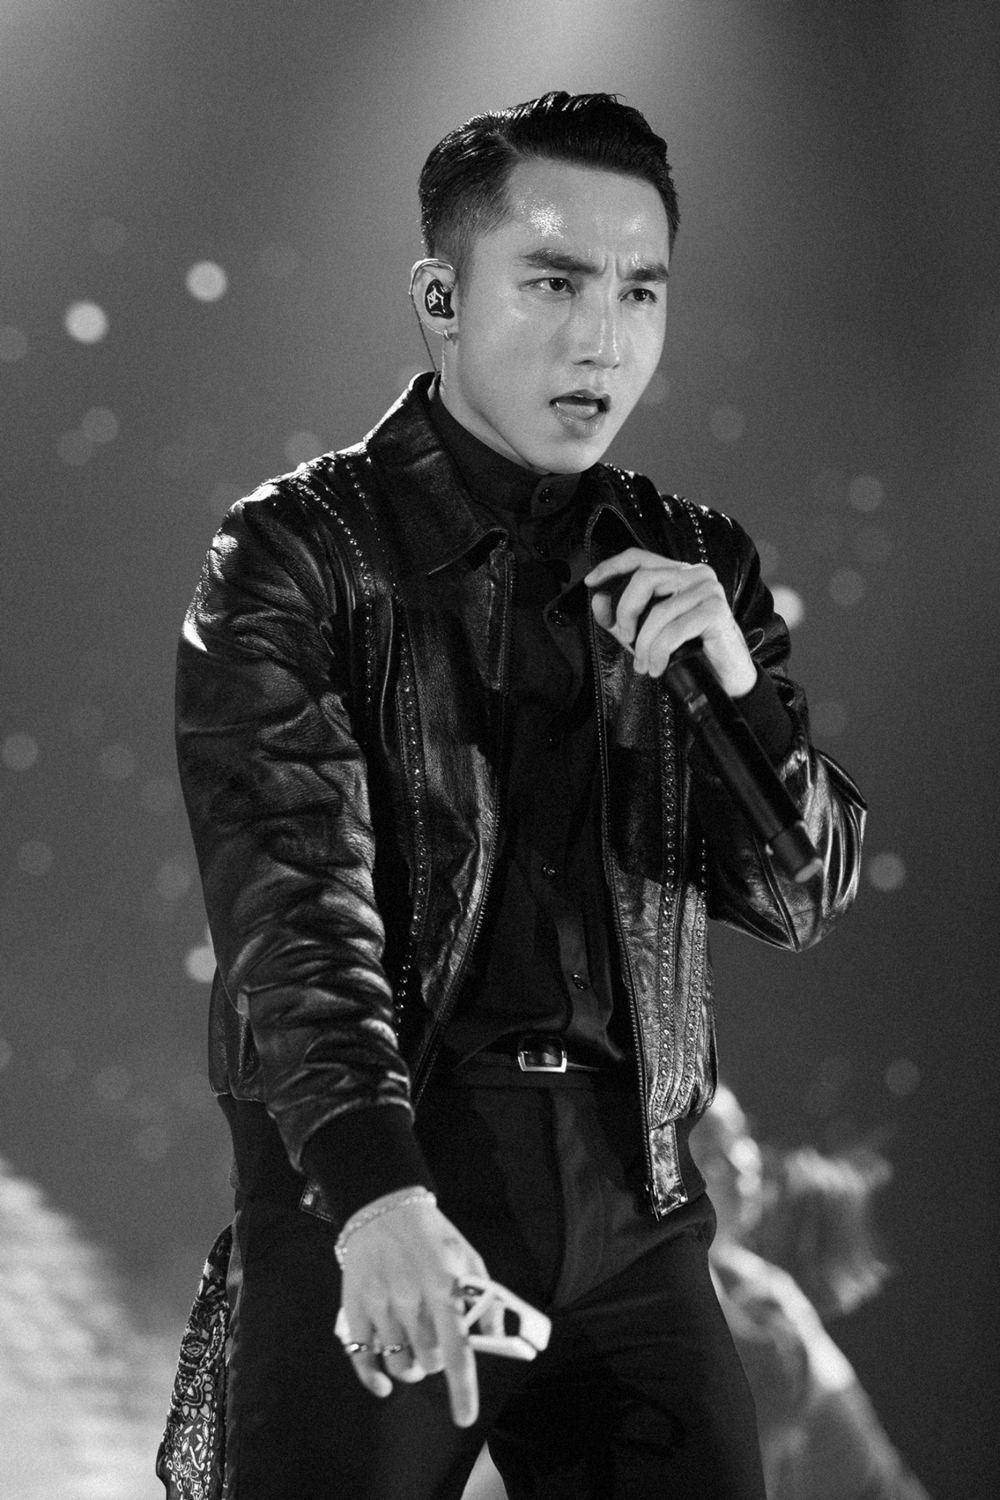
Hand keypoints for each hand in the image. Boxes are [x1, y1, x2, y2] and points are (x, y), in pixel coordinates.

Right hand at [336, 1198, 497, 1427]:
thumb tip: (493, 1339)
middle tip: (437, 1346)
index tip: (464, 1417)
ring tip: (414, 1351)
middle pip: (428, 1360)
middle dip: (437, 1362)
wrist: (383, 1208)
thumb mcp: (468, 1258)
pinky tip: (381, 1381)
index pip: (458, 1348)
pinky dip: (372, 1377)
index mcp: (445, 1285)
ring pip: (398, 1363)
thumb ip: (484, 1299)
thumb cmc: (432, 1236)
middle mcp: (411, 1297)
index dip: (463, 1388)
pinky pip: (361, 1357)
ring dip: (410, 1367)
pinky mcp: (355, 1306)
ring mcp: (380, 1303)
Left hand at [584, 548, 756, 696]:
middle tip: (625, 639)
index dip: (612, 566)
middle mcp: (696, 574)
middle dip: (626, 612)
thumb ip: (621, 617)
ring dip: (644, 644)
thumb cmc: (689, 651)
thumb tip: (599, 601)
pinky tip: (657, 667)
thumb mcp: (646, 633)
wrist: (726, 678)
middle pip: (645, 579)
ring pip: (659, 610)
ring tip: (643, 664)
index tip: (591, 582)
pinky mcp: (717, 611)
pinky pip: (675, 630)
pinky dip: (659, 652)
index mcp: (679, 572)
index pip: (640, 557)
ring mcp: (709, 590)